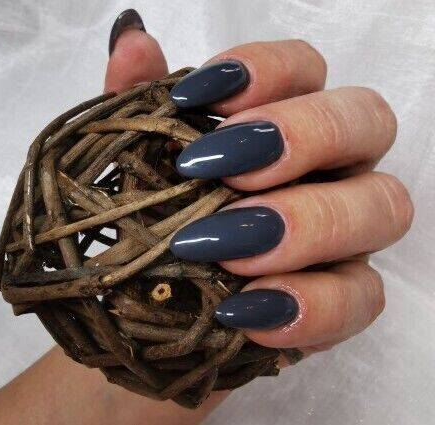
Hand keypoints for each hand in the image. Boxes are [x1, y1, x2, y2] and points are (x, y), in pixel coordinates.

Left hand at [106, 15, 410, 353]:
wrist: (151, 315)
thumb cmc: (149, 229)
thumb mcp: (133, 168)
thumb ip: (139, 106)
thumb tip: (133, 40)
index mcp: (286, 124)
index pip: (305, 69)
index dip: (264, 72)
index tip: (194, 99)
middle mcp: (331, 169)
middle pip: (365, 121)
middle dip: (298, 137)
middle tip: (221, 172)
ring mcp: (346, 236)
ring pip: (383, 207)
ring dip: (305, 224)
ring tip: (226, 249)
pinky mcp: (345, 300)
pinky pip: (360, 297)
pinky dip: (309, 306)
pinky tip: (242, 312)